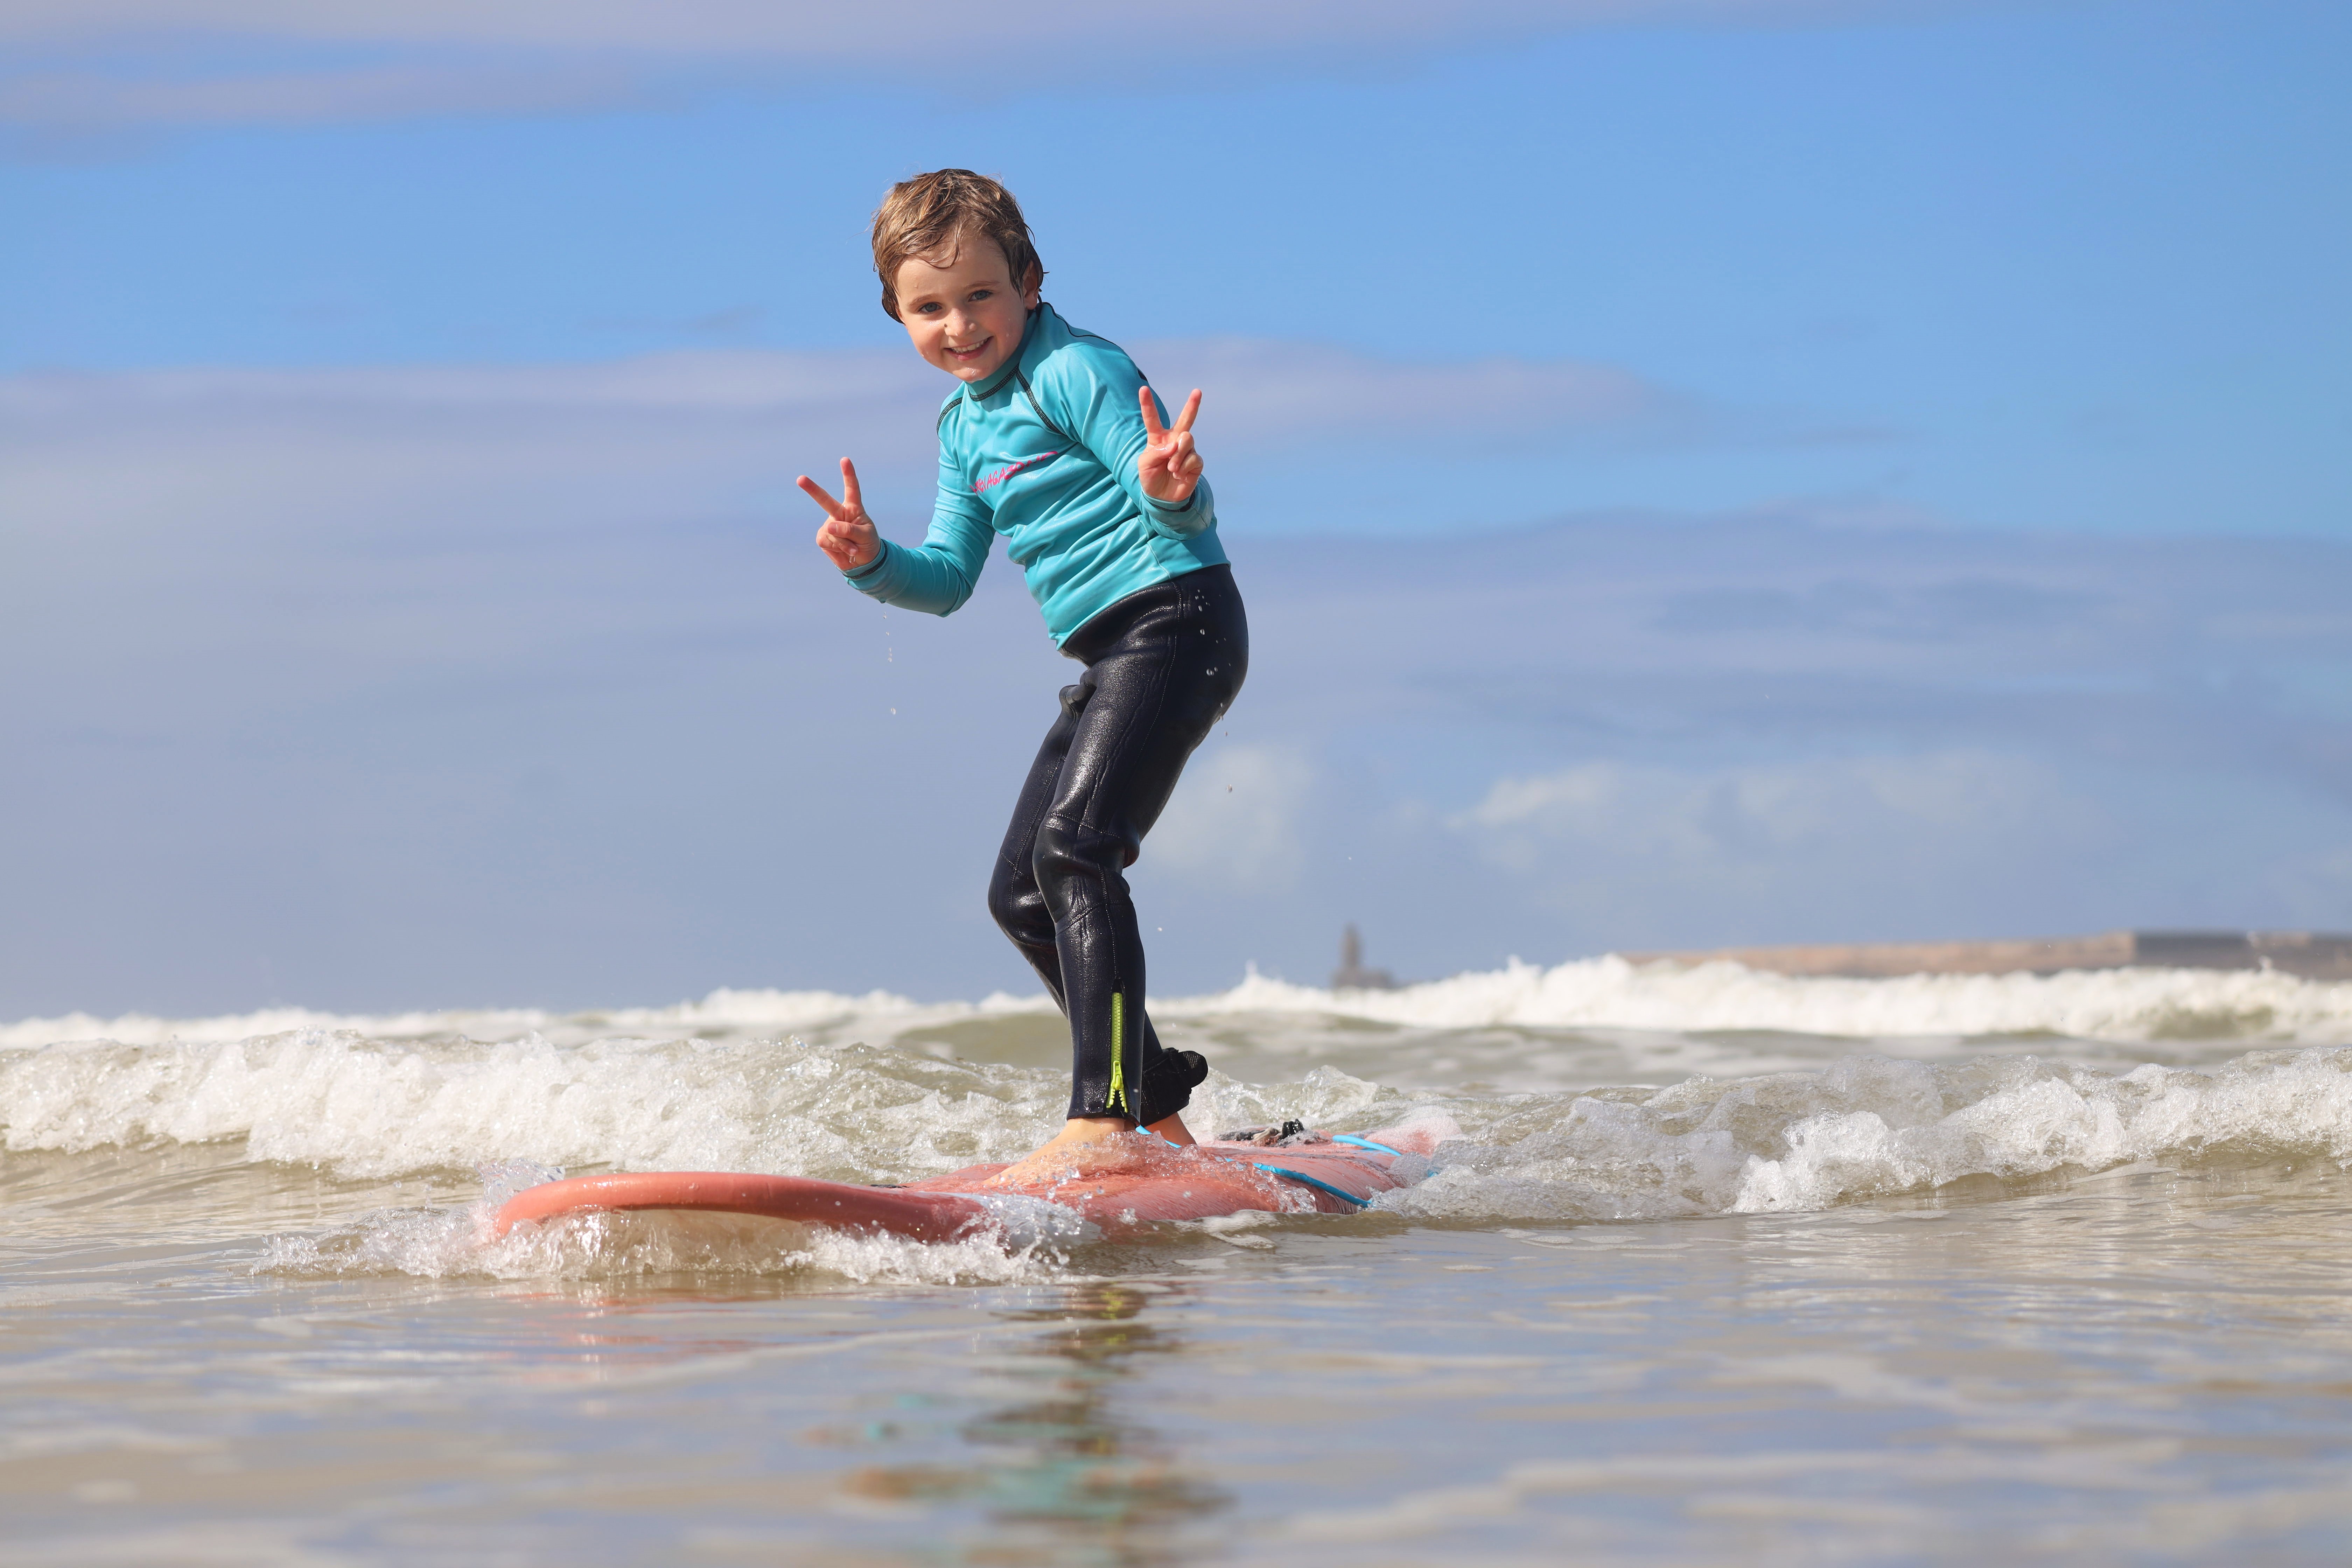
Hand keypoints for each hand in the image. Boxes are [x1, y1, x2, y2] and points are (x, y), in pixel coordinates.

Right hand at [798, 457, 880, 570]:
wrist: (862, 560)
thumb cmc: (867, 543)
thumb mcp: (865, 536)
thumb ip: (850, 530)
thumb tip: (829, 526)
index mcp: (853, 508)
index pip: (851, 489)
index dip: (848, 475)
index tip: (845, 460)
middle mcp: (839, 513)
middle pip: (825, 500)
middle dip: (812, 489)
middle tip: (800, 479)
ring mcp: (829, 525)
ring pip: (832, 532)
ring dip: (844, 543)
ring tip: (853, 548)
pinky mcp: (822, 537)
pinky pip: (827, 542)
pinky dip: (838, 549)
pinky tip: (844, 552)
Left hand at [1138, 387, 1203, 504]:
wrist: (1162, 497)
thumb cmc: (1150, 477)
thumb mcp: (1145, 464)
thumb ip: (1156, 452)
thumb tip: (1175, 445)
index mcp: (1158, 437)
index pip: (1152, 418)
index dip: (1147, 404)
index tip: (1143, 389)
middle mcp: (1174, 440)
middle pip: (1185, 420)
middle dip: (1192, 405)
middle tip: (1197, 391)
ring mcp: (1187, 450)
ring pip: (1187, 440)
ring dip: (1178, 456)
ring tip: (1171, 469)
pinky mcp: (1196, 462)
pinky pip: (1193, 458)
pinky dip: (1184, 467)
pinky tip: (1179, 475)